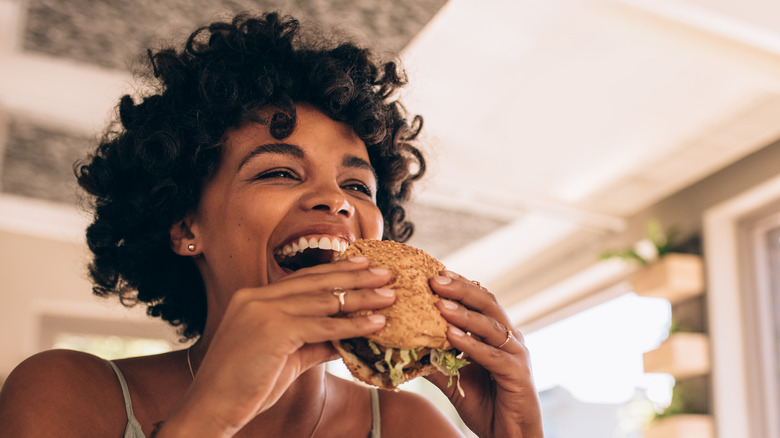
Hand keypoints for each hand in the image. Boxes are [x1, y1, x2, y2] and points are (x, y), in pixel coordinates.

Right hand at [161, 257, 393, 436]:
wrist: (210, 409)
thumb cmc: (244, 387)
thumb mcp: (284, 357)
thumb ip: (313, 342)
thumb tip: (345, 338)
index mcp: (254, 298)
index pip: (303, 279)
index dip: (335, 271)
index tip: (363, 265)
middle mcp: (257, 297)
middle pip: (317, 282)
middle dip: (356, 276)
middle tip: (386, 272)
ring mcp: (263, 311)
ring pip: (324, 300)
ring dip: (362, 298)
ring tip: (390, 296)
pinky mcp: (273, 330)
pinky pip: (323, 325)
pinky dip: (353, 325)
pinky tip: (375, 323)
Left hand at [426, 271, 543, 437]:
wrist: (509, 437)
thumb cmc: (485, 405)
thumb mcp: (454, 378)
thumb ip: (435, 359)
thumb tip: (403, 345)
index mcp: (497, 334)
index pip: (480, 300)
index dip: (459, 285)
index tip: (434, 273)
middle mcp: (510, 338)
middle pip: (488, 303)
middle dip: (461, 289)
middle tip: (435, 279)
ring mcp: (517, 355)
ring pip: (491, 326)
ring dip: (464, 313)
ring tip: (440, 304)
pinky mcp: (518, 374)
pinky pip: (493, 355)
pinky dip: (472, 344)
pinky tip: (452, 335)